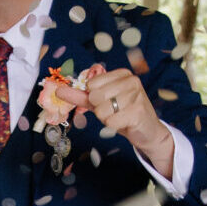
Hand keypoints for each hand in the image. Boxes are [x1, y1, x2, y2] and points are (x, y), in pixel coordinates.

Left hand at [55, 67, 173, 169]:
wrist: (148, 131)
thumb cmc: (123, 113)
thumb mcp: (101, 101)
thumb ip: (80, 95)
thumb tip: (58, 90)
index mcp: (122, 74)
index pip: (91, 84)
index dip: (95, 98)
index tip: (109, 101)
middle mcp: (131, 81)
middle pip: (95, 97)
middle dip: (100, 109)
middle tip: (115, 112)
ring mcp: (136, 96)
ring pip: (102, 111)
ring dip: (108, 119)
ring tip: (120, 117)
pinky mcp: (138, 112)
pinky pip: (110, 122)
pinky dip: (114, 127)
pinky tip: (125, 123)